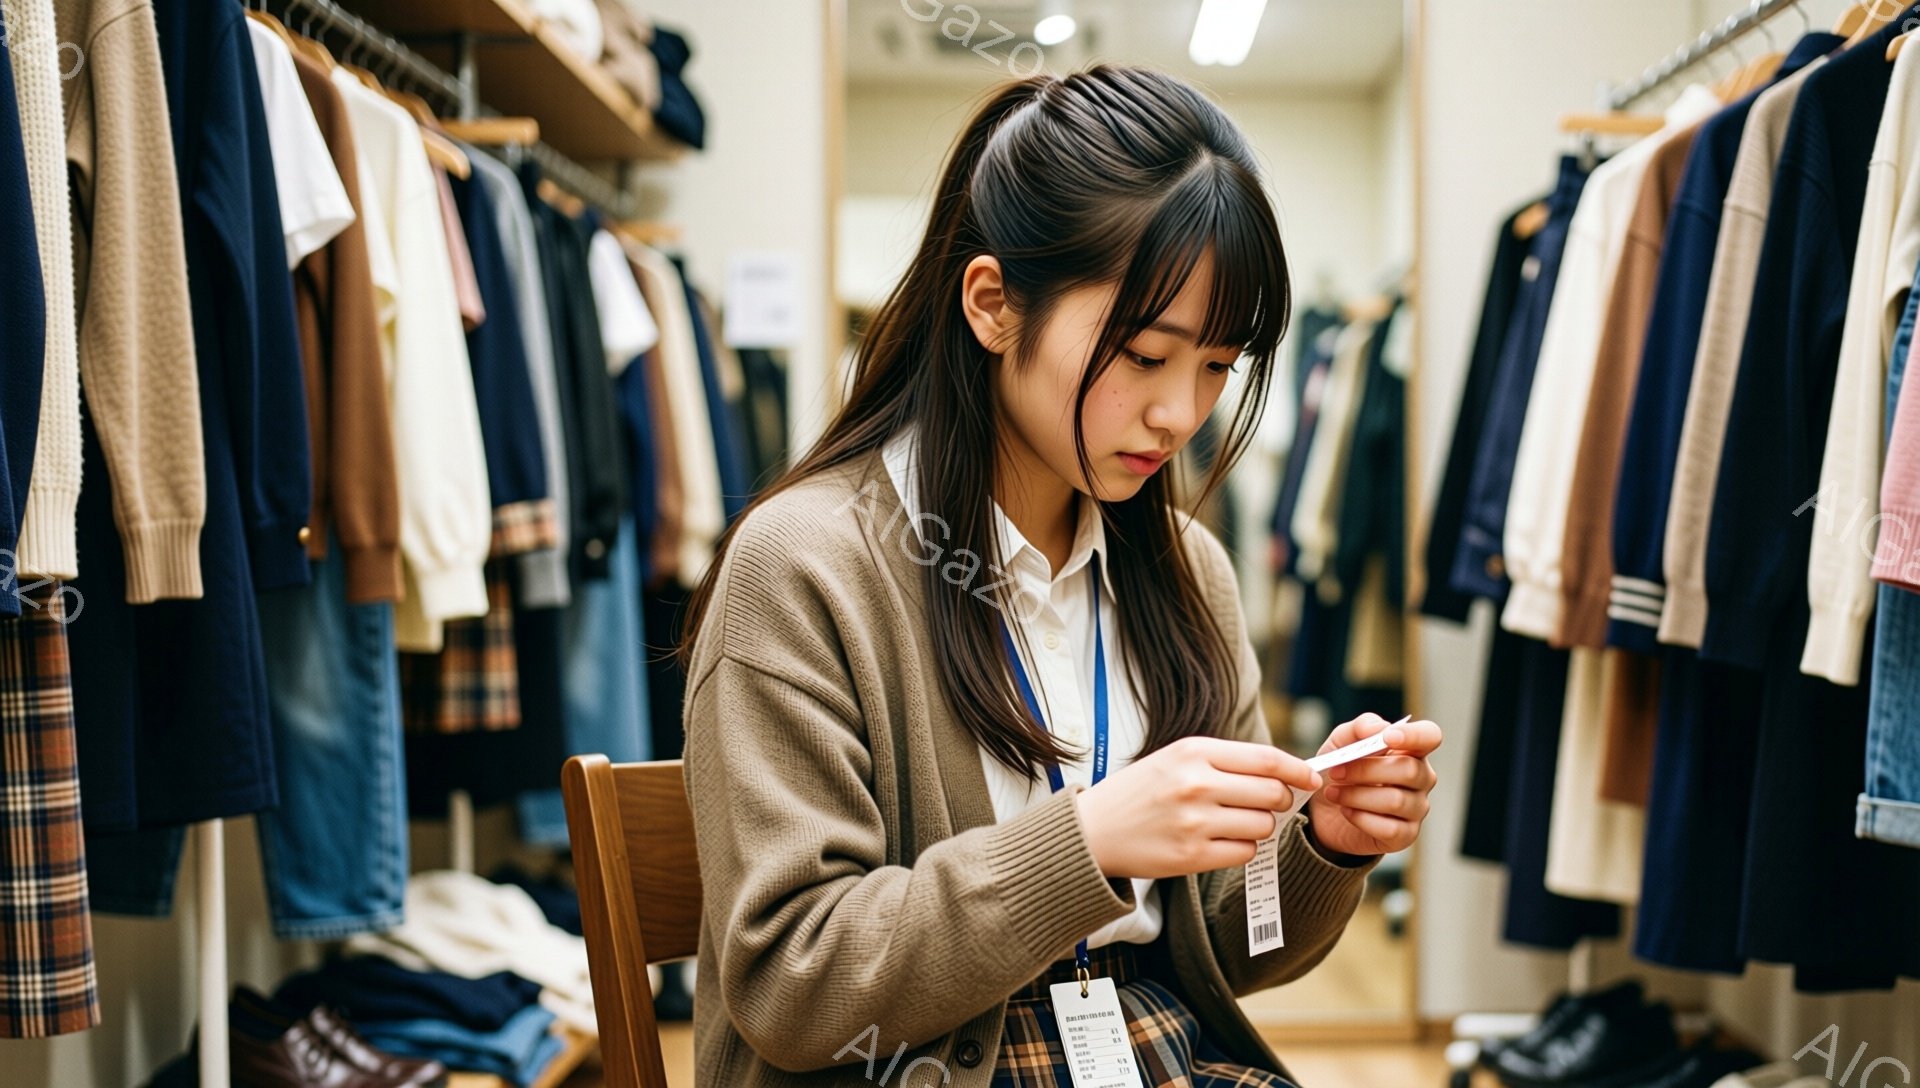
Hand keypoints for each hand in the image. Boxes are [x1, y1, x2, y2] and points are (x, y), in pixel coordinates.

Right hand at [1073, 736, 1321, 879]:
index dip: (1297, 769)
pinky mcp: (1192, 856)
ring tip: (1234, 822)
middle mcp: (1196, 783)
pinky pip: (1245, 852)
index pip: (1266, 758)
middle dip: (1280, 800)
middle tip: (1269, 804)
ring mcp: (1195, 821)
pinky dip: (1242, 848)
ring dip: (1259, 826)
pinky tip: (1220, 841)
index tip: (1312, 777)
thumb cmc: (1140, 791)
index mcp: (1193, 751)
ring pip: (1262, 825)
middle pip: (1271, 793)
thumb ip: (1226, 762)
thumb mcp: (1176, 759)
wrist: (1094, 830)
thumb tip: (1283, 774)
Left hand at [1305, 713, 1441, 860]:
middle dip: (1366, 770)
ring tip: (1332, 793)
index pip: (1430, 736)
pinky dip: (1361, 818)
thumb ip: (1359, 728)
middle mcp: (1421, 778)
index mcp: (1411, 749)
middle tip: (1335, 772)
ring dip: (1356, 796)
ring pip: (1396, 801)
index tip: (1387, 738)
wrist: (1323, 810)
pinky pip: (1390, 829)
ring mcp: (1416, 808)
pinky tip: (1346, 811)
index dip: (1414, 735)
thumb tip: (1377, 728)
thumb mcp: (1341, 742)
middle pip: (1408, 770)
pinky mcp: (1405, 835)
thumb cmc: (1341, 769)